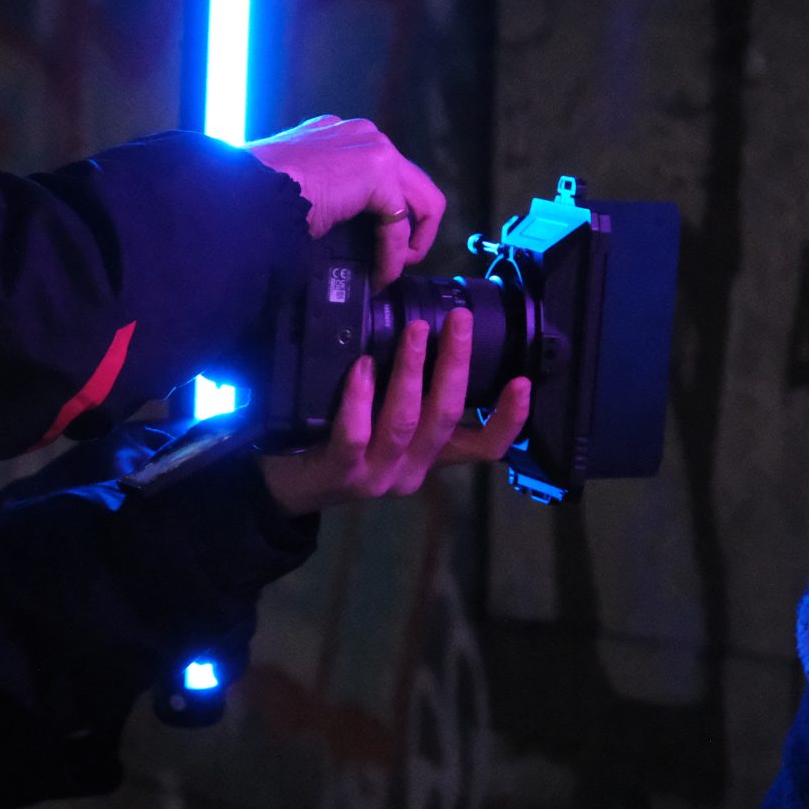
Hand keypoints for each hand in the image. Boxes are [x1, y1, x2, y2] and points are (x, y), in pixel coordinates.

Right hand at [246, 114, 446, 283]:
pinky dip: (394, 256)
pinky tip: (379, 276)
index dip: (387, 215)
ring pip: (420, 200)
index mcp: (336, 138)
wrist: (244, 194)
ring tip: (390, 271)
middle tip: (395, 262)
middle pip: (411, 184)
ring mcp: (372, 147)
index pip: (380, 175)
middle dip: (411, 228)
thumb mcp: (293, 196)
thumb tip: (324, 229)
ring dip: (411, 243)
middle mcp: (359, 135)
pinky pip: (399, 223)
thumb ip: (320, 201)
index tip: (374, 247)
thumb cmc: (252, 199)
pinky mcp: (377, 169)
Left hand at [257, 308, 532, 516]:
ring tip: (415, 332)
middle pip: (445, 418)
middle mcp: (411, 471)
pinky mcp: (341, 473)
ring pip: (405, 421)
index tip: (523, 382)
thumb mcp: (384, 423)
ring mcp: (377, 475)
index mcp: (429, 459)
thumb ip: (408, 394)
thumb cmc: (337, 442)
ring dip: (412, 372)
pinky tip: (362, 368)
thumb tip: (428, 329)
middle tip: (459, 320)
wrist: (285, 488)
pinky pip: (356, 434)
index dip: (508, 420)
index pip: (483, 448)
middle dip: (456, 366)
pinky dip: (361, 398)